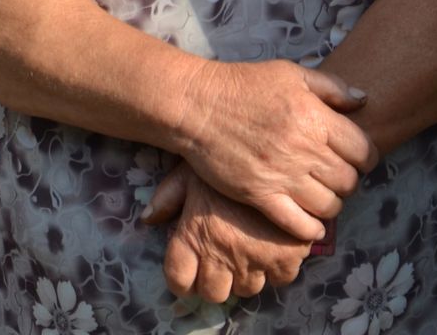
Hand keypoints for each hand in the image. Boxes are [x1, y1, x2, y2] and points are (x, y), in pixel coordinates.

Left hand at [148, 163, 310, 302]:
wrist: (269, 144)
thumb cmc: (221, 157)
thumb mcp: (188, 173)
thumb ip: (168, 198)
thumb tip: (148, 220)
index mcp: (194, 235)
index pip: (179, 280)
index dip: (182, 282)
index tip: (188, 277)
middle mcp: (222, 253)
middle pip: (214, 292)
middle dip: (214, 282)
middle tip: (218, 266)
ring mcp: (256, 256)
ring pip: (248, 288)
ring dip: (245, 276)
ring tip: (245, 254)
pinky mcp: (288, 254)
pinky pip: (280, 279)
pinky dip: (277, 269)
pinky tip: (272, 248)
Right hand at [172, 59, 376, 241]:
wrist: (195, 105)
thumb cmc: (242, 85)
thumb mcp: (289, 73)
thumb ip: (330, 86)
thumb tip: (363, 100)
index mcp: (314, 118)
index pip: (364, 151)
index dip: (366, 157)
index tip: (356, 158)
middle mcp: (303, 149)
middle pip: (349, 181)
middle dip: (348, 181)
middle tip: (334, 176)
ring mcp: (281, 175)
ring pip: (329, 205)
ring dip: (331, 204)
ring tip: (320, 195)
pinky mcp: (259, 195)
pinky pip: (298, 224)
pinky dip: (311, 228)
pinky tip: (310, 222)